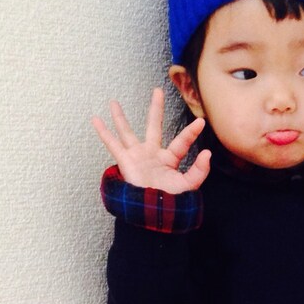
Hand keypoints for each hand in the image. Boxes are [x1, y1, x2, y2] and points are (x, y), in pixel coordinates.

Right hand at [91, 87, 210, 192]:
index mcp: (169, 160)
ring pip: (127, 132)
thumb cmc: (170, 202)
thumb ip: (199, 171)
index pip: (181, 142)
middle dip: (155, 109)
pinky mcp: (125, 161)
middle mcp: (152, 154)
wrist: (153, 212)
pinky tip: (96, 119)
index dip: (191, 133)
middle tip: (157, 91)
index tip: (202, 122)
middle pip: (153, 126)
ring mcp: (137, 157)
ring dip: (120, 118)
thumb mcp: (188, 186)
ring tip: (113, 102)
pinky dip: (104, 132)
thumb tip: (208, 153)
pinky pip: (112, 144)